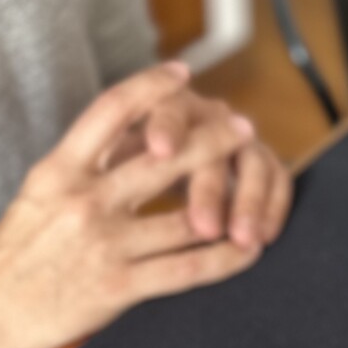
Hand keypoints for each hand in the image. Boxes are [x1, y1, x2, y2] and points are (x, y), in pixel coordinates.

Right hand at [0, 63, 260, 347]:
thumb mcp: (31, 202)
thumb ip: (74, 178)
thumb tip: (114, 154)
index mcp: (57, 172)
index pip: (111, 111)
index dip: (152, 87)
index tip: (182, 75)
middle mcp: (84, 201)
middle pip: (162, 156)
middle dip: (209, 138)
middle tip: (240, 127)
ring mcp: (103, 244)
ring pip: (184, 214)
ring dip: (226, 202)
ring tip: (254, 193)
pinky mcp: (116, 287)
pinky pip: (185, 270)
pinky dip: (223, 260)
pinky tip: (246, 252)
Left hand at [111, 83, 293, 251]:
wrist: (169, 168)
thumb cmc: (117, 180)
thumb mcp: (102, 171)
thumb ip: (96, 168)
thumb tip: (72, 196)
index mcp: (159, 108)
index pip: (164, 107)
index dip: (165, 125)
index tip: (158, 150)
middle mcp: (202, 114)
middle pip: (212, 139)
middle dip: (209, 186)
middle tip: (204, 226)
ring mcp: (235, 137)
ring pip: (250, 160)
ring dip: (248, 202)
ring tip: (243, 240)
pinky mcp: (261, 162)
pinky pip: (276, 179)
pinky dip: (272, 207)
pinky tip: (265, 238)